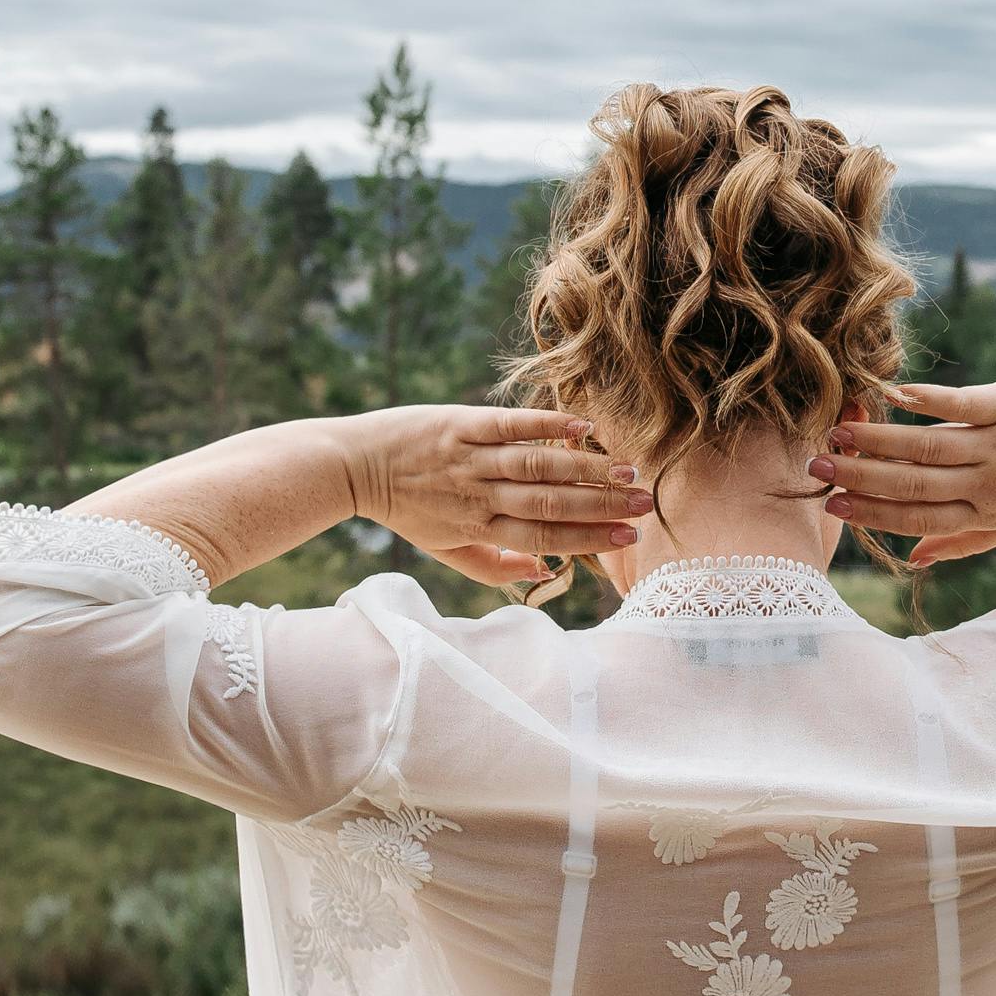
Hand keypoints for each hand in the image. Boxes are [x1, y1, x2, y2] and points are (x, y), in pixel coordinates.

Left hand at [337, 405, 644, 593]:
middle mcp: (478, 496)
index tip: (628, 537)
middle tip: (643, 504)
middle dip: (601, 506)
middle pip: (549, 504)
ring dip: (585, 468)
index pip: (543, 538)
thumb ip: (493, 567)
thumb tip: (544, 573)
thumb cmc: (405, 510)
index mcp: (477, 529)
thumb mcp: (444, 550)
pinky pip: (509, 424)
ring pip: (537, 466)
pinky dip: (546, 425)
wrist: (352, 465)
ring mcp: (470, 457)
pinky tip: (581, 427)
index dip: (588, 538)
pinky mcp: (461, 422)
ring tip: (625, 471)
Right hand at [805, 374, 995, 566]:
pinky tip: (891, 395)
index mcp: (986, 514)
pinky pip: (961, 404)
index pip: (918, 519)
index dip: (873, 514)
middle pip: (915, 484)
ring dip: (880, 439)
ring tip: (840, 432)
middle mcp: (989, 483)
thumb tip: (915, 559)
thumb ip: (963, 541)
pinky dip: (925, 401)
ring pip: (929, 446)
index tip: (833, 505)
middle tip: (818, 466)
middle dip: (861, 477)